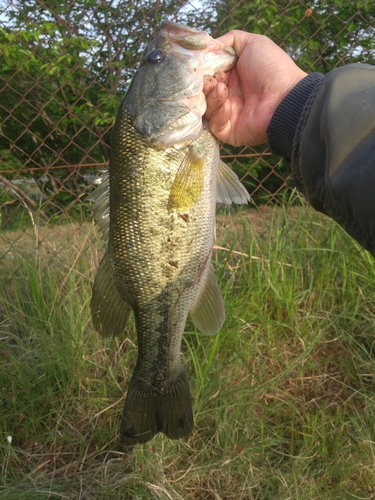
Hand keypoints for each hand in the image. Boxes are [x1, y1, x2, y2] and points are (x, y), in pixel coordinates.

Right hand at [204, 31, 306, 146]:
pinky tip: (229, 105)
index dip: (204, 69)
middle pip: (203, 92)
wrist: (285, 97)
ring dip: (210, 96)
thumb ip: (229, 41)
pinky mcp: (229, 132)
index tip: (204, 65)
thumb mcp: (251, 43)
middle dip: (204, 84)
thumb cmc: (272, 69)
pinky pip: (214, 125)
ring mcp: (229, 115)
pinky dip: (218, 113)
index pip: (208, 74)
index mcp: (233, 76)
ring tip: (221, 88)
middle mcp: (229, 95)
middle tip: (210, 79)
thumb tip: (207, 47)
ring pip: (206, 109)